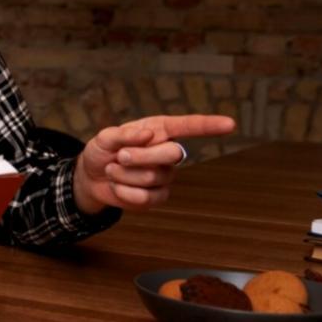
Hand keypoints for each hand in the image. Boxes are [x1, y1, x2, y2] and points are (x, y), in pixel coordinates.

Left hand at [72, 114, 235, 214]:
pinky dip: (124, 192)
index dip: (209, 126)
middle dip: (142, 156)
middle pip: (173, 153)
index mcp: (158, 130)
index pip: (188, 126)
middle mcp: (167, 152)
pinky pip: (147, 198)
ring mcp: (165, 176)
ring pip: (154, 177)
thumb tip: (148, 134)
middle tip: (119, 157)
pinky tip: (117, 187)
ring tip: (113, 170)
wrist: (91, 178)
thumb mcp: (104, 138)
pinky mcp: (158, 196)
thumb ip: (123, 134)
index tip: (230, 124)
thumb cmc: (102, 151)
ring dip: (124, 174)